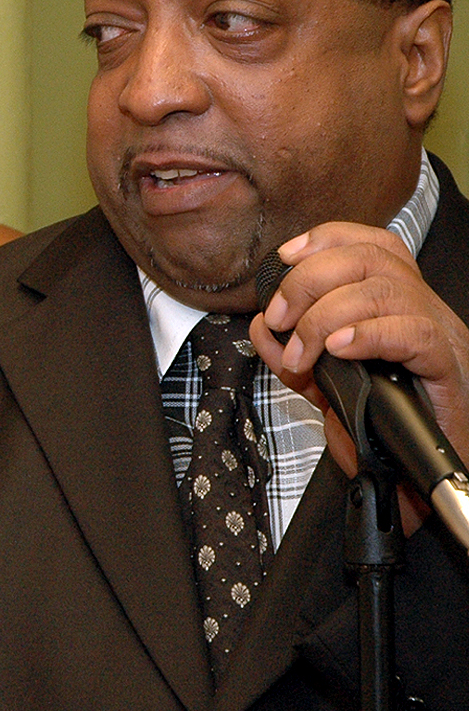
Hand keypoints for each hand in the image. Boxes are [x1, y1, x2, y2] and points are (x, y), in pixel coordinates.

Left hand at [248, 222, 468, 533]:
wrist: (422, 470)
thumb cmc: (381, 421)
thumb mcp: (323, 379)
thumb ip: (292, 349)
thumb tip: (264, 328)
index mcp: (394, 301)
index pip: (369, 244)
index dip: (325, 239)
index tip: (284, 257)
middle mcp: (420, 307)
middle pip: (367, 258)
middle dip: (308, 281)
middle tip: (280, 321)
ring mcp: (439, 333)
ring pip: (384, 289)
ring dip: (325, 315)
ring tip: (304, 351)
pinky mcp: (447, 365)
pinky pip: (411, 331)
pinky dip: (366, 334)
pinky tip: (340, 349)